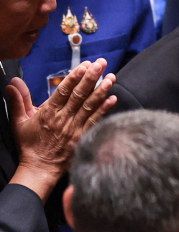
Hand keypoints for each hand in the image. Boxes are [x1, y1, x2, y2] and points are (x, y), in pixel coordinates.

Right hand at [8, 59, 115, 201]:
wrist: (40, 168)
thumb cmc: (30, 144)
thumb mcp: (19, 121)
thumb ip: (17, 101)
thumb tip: (12, 83)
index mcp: (48, 113)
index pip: (63, 91)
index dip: (74, 78)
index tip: (84, 65)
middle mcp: (63, 118)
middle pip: (79, 95)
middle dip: (91, 77)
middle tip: (101, 63)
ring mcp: (75, 128)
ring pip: (90, 106)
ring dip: (102, 90)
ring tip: (111, 77)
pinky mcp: (83, 137)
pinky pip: (96, 121)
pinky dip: (105, 109)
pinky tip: (113, 98)